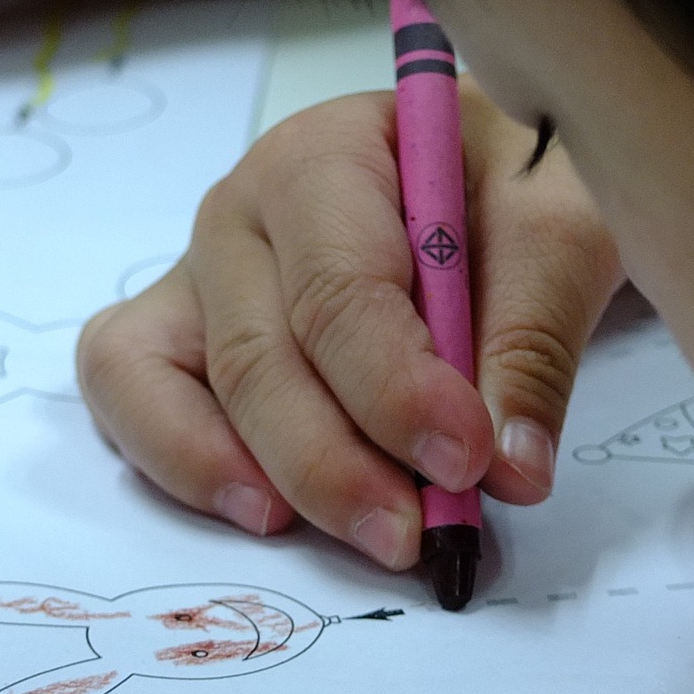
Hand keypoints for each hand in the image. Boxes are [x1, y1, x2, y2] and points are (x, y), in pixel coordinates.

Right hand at [77, 85, 621, 570]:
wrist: (496, 180)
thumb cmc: (521, 187)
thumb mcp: (563, 231)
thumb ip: (535, 343)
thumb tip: (509, 469)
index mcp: (325, 157)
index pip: (336, 290)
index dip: (395, 390)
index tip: (468, 461)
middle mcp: (239, 214)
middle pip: (254, 357)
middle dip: (334, 462)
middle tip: (416, 536)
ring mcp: (198, 280)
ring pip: (167, 382)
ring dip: (249, 476)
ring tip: (347, 531)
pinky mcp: (181, 339)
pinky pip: (130, 395)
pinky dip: (176, 459)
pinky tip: (263, 511)